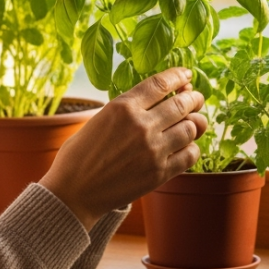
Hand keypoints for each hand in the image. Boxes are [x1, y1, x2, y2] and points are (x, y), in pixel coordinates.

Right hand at [39, 68, 206, 230]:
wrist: (73, 193)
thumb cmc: (81, 154)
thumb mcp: (99, 119)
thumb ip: (129, 108)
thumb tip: (163, 98)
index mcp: (123, 107)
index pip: (161, 83)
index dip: (179, 76)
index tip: (186, 75)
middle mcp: (141, 125)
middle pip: (183, 104)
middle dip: (194, 99)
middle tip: (195, 99)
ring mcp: (153, 150)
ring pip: (191, 128)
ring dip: (195, 123)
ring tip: (192, 123)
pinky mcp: (159, 173)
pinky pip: (190, 154)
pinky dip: (191, 148)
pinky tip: (185, 147)